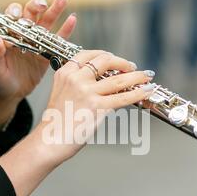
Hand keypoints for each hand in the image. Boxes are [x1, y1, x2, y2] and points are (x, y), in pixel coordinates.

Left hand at [0, 0, 76, 100]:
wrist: (12, 93)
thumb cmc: (1, 81)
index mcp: (9, 36)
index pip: (12, 18)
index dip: (15, 13)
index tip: (17, 16)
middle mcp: (23, 35)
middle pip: (30, 14)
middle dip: (35, 7)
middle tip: (41, 5)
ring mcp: (36, 42)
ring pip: (45, 22)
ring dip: (54, 11)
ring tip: (61, 1)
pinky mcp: (47, 52)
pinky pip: (57, 39)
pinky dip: (65, 29)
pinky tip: (72, 20)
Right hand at [0, 50, 155, 195]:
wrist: (49, 140)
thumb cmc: (56, 123)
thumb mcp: (61, 94)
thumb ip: (77, 84)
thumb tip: (103, 83)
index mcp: (65, 73)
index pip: (88, 55)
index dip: (106, 55)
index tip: (115, 60)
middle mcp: (76, 79)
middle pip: (105, 61)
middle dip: (123, 63)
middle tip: (132, 67)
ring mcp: (86, 92)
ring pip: (118, 79)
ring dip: (137, 77)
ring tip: (147, 77)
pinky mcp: (96, 107)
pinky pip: (123, 97)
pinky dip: (138, 94)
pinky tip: (146, 92)